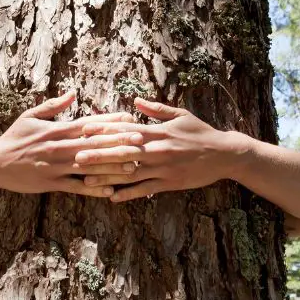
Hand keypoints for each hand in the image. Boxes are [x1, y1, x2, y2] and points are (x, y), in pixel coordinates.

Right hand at [0, 91, 147, 197]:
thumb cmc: (14, 138)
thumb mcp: (31, 117)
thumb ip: (53, 106)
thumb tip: (73, 92)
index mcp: (56, 130)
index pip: (88, 124)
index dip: (110, 122)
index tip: (130, 120)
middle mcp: (59, 147)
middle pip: (94, 144)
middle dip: (118, 142)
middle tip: (140, 141)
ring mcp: (56, 166)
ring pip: (89, 166)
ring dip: (112, 166)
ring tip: (133, 166)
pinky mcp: (51, 183)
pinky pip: (76, 186)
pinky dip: (93, 188)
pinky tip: (110, 190)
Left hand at [72, 97, 242, 201]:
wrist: (224, 154)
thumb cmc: (201, 132)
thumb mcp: (180, 115)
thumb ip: (156, 109)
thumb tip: (135, 100)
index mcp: (157, 132)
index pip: (126, 130)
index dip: (104, 130)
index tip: (84, 130)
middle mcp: (157, 150)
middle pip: (122, 153)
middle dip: (98, 155)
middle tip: (76, 157)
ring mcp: (162, 168)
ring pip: (130, 174)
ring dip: (107, 178)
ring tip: (86, 182)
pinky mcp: (169, 183)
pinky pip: (145, 190)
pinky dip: (128, 194)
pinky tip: (112, 198)